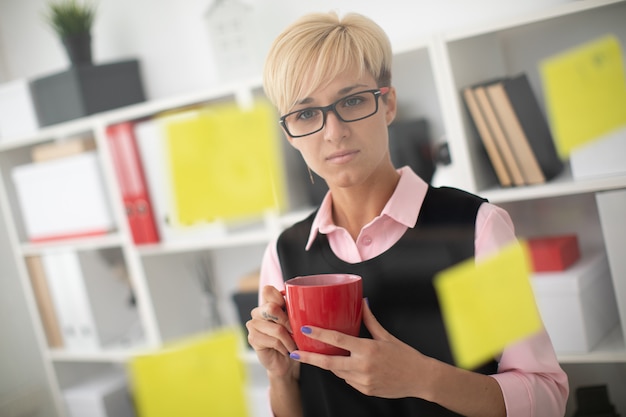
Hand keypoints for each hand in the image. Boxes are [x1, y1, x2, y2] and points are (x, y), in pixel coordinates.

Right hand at [246, 285, 299, 378]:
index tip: (291, 310)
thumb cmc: (292, 339)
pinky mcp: (253, 338)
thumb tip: (302, 301)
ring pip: (277, 328)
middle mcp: (257, 312)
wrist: (286, 362)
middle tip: (296, 332)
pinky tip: (286, 350)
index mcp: (267, 303)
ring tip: (294, 344)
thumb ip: (293, 309)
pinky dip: (285, 347)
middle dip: (289, 323)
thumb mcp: (295, 321)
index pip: (268, 290)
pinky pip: (274, 341)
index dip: (280, 298)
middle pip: (272, 308)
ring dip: (290, 339)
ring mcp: (253, 325)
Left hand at [289, 299, 430, 398]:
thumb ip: (370, 320)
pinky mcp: (365, 390)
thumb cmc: (405, 356)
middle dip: (309, 358)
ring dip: (329, 364)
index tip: (304, 330)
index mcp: (367, 349)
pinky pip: (348, 380)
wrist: (420, 378)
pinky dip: (344, 372)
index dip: (318, 335)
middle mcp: (363, 366)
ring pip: (337, 372)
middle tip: (294, 353)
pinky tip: (348, 365)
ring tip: (319, 355)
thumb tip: (362, 302)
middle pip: (328, 363)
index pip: (337, 340)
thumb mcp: (386, 336)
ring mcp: (363, 381)